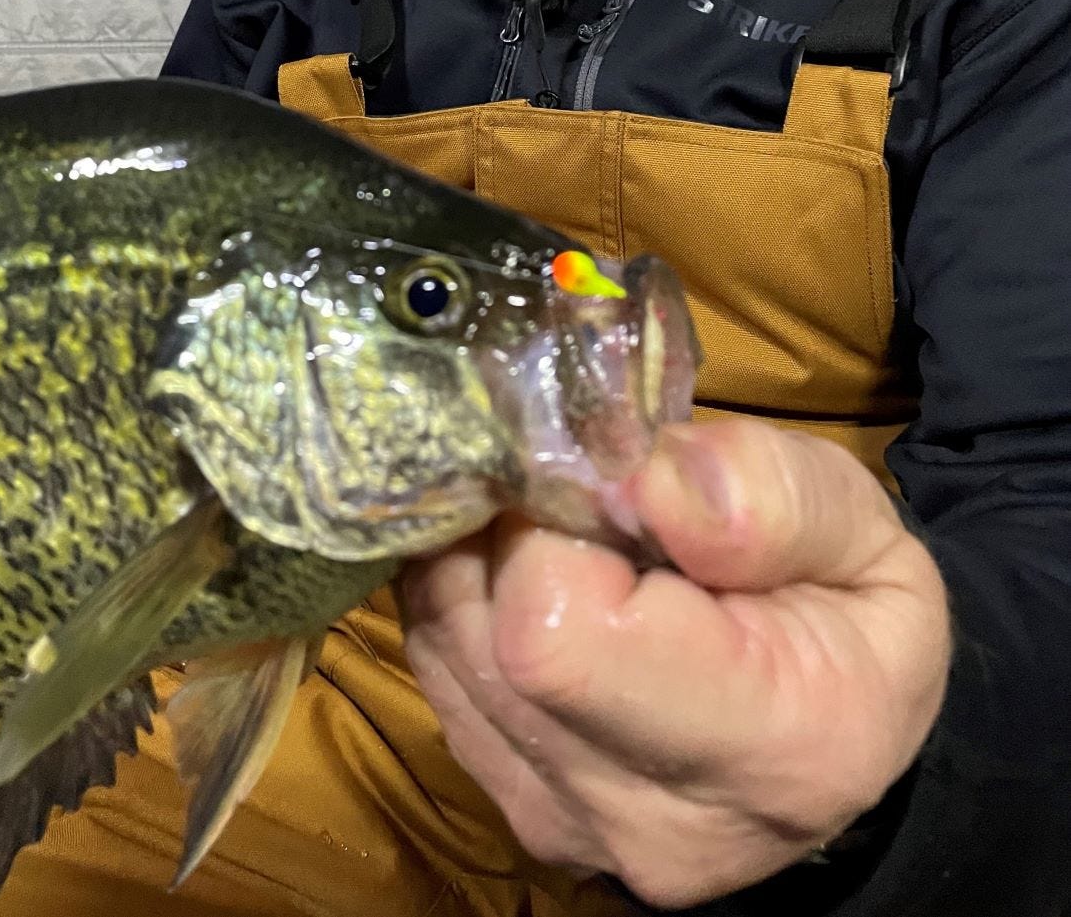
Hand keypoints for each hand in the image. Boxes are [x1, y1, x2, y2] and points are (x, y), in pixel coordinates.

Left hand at [399, 419, 950, 908]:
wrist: (826, 742)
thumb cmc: (848, 615)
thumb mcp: (861, 530)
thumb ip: (767, 495)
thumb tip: (631, 477)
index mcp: (762, 749)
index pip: (553, 631)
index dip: (550, 524)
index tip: (604, 478)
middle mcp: (640, 817)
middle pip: (480, 634)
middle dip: (508, 526)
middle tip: (576, 489)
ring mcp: (559, 820)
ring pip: (441, 641)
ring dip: (478, 555)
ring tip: (560, 529)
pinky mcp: (507, 799)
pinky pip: (436, 663)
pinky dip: (465, 595)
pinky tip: (529, 572)